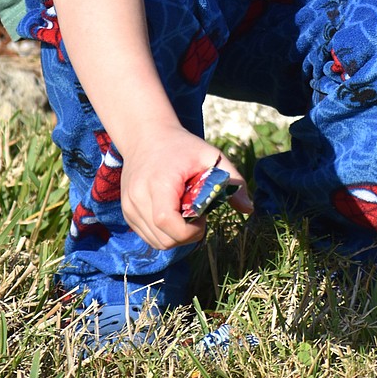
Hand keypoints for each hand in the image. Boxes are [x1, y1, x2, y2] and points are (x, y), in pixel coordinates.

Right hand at [119, 123, 251, 250]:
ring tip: (186, 214)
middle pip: (163, 238)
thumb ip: (233, 181)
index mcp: (159, 183)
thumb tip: (249, 209)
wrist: (147, 136)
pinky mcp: (127, 212)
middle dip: (186, 237)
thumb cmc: (182, 147)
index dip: (189, 232)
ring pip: (155, 242)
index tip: (203, 220)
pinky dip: (164, 234)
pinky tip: (174, 215)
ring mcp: (129, 206)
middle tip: (198, 216)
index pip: (167, 222)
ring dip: (175, 237)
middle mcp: (138, 197)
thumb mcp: (212, 157)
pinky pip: (147, 236)